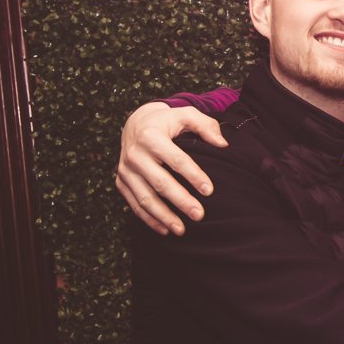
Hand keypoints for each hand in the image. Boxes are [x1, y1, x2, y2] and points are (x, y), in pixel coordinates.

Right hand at [115, 102, 227, 234]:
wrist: (135, 124)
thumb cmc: (166, 122)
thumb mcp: (185, 114)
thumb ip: (206, 125)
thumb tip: (223, 144)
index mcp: (151, 136)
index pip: (176, 159)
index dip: (193, 175)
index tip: (209, 191)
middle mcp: (134, 154)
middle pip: (160, 182)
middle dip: (180, 201)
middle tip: (199, 215)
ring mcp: (126, 170)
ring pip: (145, 198)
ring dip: (164, 216)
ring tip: (182, 229)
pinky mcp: (121, 181)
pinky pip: (134, 204)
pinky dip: (149, 219)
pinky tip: (165, 229)